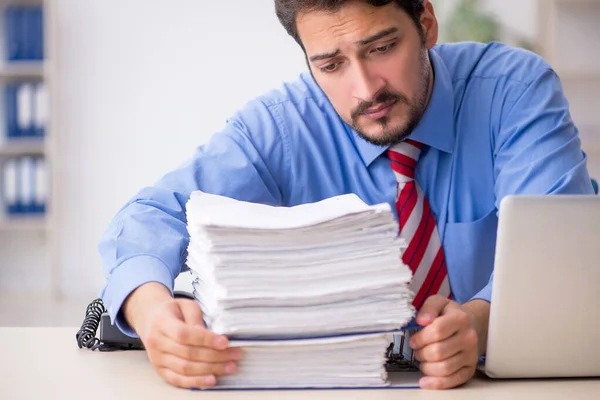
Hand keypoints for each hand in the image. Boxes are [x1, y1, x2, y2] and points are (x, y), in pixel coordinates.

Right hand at [125, 284, 241, 388]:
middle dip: (215, 356)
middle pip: (187, 353)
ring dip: (210, 369)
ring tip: (229, 366)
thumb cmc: (171, 311)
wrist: (151, 320)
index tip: (225, 341)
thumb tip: (209, 334)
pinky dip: (196, 382)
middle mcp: (156, 342)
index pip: (184, 334)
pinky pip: (178, 380)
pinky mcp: (160, 370)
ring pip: (185, 368)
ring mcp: (157, 358)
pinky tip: (211, 379)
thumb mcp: (184, 305)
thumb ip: (196, 317)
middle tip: (234, 354)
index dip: (206, 339)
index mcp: (162, 323)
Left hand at [409, 295, 478, 389]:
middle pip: (438, 352)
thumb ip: (428, 308)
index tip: (413, 341)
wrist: (469, 326)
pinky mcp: (469, 369)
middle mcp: (468, 337)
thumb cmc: (448, 315)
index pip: (436, 331)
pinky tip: (425, 381)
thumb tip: (421, 320)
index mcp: (460, 319)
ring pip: (444, 368)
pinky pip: (453, 380)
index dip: (420, 338)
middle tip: (417, 350)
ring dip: (426, 367)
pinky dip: (437, 383)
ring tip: (423, 360)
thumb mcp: (438, 303)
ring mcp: (471, 355)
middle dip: (421, 353)